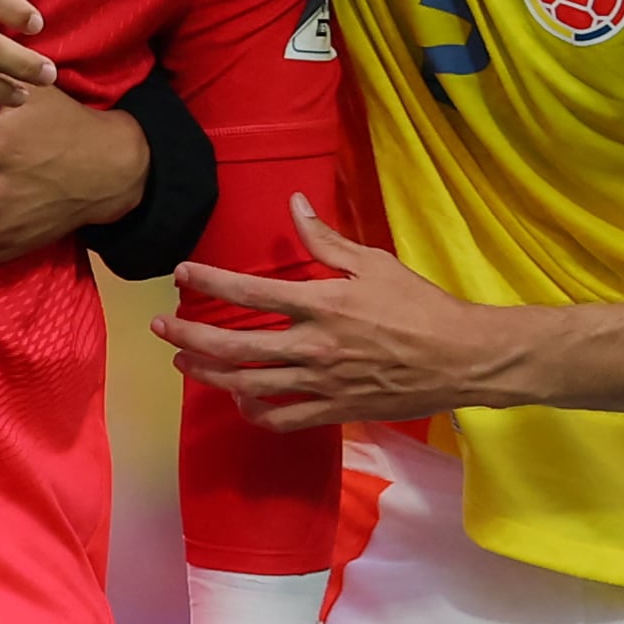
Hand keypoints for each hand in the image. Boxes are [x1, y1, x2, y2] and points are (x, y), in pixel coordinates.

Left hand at [158, 199, 521, 430]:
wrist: (461, 359)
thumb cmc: (422, 305)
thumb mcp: (375, 263)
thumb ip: (327, 240)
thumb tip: (293, 205)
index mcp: (323, 304)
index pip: (250, 294)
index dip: (210, 281)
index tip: (182, 272)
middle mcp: (314, 347)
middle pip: (235, 346)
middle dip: (189, 336)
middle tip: (161, 327)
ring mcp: (322, 384)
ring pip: (249, 385)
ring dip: (209, 374)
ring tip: (184, 362)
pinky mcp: (335, 410)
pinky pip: (282, 419)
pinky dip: (254, 412)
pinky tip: (240, 400)